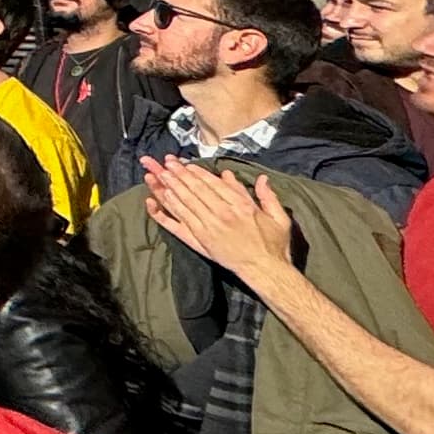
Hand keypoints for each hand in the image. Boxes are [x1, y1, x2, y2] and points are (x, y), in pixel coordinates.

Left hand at [140, 157, 299, 287]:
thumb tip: (261, 179)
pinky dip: (166, 212)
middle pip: (195, 190)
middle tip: (165, 163)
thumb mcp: (278, 218)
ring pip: (185, 203)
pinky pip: (179, 223)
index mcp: (241, 206)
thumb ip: (267, 197)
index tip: (185, 163)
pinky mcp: (199, 240)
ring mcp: (208, 228)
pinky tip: (154, 201)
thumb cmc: (274, 245)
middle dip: (179, 175)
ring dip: (170, 187)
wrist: (265, 271)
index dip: (197, 172)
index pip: (214, 184)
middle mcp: (222, 214)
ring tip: (157, 174)